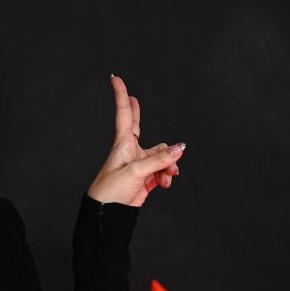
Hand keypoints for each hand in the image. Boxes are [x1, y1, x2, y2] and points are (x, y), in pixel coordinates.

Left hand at [86, 75, 184, 206]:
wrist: (109, 212)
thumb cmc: (112, 189)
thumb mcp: (137, 171)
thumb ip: (160, 160)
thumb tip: (180, 149)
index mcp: (123, 143)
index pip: (123, 114)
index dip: (121, 95)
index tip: (115, 78)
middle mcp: (130, 150)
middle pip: (138, 127)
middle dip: (138, 114)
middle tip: (135, 100)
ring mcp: (139, 163)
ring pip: (162, 155)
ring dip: (167, 165)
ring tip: (166, 177)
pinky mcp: (146, 177)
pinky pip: (163, 170)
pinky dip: (166, 176)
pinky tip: (165, 183)